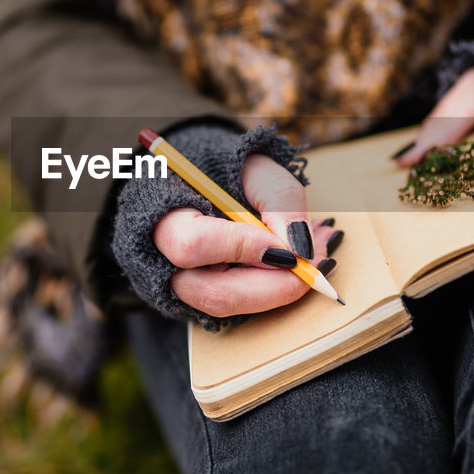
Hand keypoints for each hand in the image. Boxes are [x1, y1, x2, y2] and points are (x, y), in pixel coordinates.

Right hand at [152, 154, 338, 317]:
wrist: (202, 178)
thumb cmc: (225, 169)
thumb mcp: (258, 168)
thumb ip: (280, 200)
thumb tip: (300, 250)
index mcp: (160, 214)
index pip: (192, 245)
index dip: (242, 249)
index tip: (287, 247)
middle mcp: (160, 259)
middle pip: (210, 293)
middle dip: (271, 287)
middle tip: (313, 265)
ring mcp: (176, 285)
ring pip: (227, 306)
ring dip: (277, 289)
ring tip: (312, 256)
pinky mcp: (198, 297)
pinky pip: (236, 305)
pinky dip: (271, 290)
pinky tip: (295, 265)